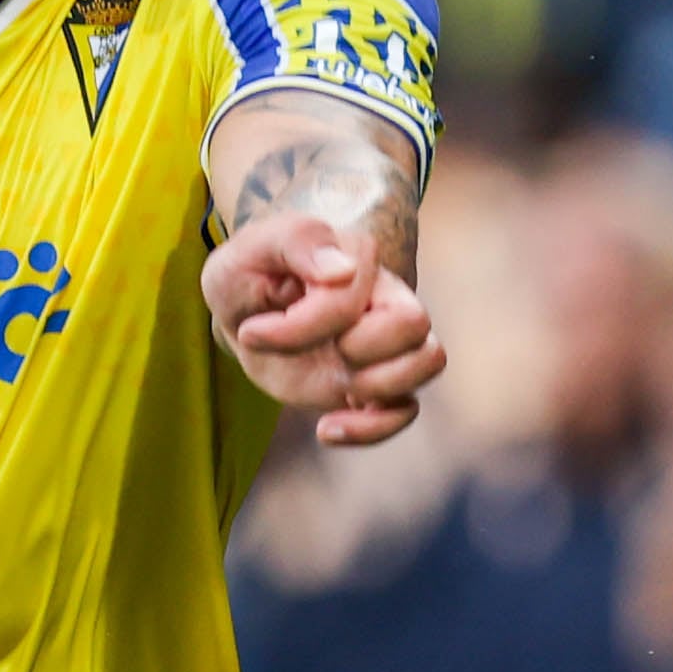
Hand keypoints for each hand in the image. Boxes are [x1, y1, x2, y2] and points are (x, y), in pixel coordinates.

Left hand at [202, 212, 444, 446]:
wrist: (243, 310)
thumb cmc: (249, 273)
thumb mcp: (252, 248)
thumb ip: (298, 242)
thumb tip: (342, 270)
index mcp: (355, 259)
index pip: (350, 297)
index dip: (299, 326)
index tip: (250, 331)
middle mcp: (382, 298)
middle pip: (415, 323)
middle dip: (359, 348)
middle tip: (317, 347)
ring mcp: (384, 342)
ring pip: (429, 360)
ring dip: (378, 386)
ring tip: (337, 386)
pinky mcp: (374, 382)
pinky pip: (406, 410)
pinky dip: (371, 429)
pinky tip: (326, 429)